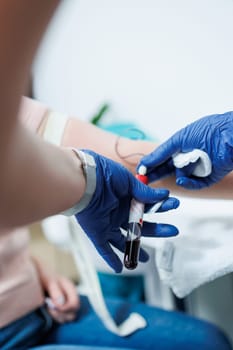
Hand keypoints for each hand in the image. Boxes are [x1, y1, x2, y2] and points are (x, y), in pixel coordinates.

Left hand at [33, 257, 78, 322]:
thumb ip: (56, 291)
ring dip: (57, 317)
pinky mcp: (58, 309)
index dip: (65, 308)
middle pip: (72, 313)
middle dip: (61, 314)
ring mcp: (65, 304)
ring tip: (46, 309)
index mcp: (70, 289)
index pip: (74, 304)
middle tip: (48, 308)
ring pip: (67, 318)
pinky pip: (60, 318)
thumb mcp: (50, 281)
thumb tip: (60, 304)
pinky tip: (46, 310)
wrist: (35, 273)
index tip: (51, 305)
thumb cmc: (43, 275)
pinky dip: (54, 317)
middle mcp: (70, 298)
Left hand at [75, 150, 178, 272]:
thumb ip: (144, 192)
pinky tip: (121, 267)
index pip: (147, 206)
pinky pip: (105, 249)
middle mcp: (118, 213)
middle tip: (172, 231)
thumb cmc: (104, 175)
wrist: (84, 180)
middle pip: (140, 226)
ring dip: (134, 250)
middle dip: (157, 230)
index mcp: (126, 198)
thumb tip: (163, 195)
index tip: (174, 205)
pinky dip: (112, 259)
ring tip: (146, 259)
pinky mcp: (97, 233)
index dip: (161, 207)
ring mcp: (108, 224)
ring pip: (124, 241)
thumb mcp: (128, 181)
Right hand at [138, 112, 232, 188]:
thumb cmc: (208, 131)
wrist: (230, 136)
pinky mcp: (208, 177)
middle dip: (157, 175)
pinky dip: (188, 184)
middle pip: (169, 170)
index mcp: (180, 146)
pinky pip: (194, 184)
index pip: (162, 159)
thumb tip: (144, 161)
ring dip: (175, 178)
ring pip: (181, 178)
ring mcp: (197, 168)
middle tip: (145, 182)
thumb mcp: (179, 139)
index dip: (151, 165)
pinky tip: (183, 180)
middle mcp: (188, 157)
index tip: (140, 172)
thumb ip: (161, 152)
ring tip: (172, 176)